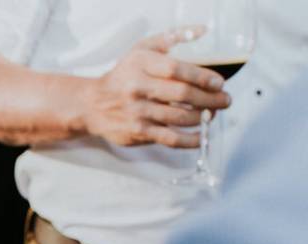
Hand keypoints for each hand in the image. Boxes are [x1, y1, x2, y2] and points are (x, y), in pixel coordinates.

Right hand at [83, 31, 231, 147]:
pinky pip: (170, 138)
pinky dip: (189, 140)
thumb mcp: (141, 50)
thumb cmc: (122, 76)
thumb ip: (171, 37)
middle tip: (224, 100)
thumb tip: (202, 31)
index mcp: (141, 65)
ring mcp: (137, 112)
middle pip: (182, 94)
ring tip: (213, 113)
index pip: (177, 69)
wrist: (92, 105)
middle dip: (210, 98)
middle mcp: (137, 88)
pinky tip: (201, 136)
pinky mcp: (137, 132)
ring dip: (203, 117)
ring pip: (179, 117)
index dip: (203, 77)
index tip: (219, 83)